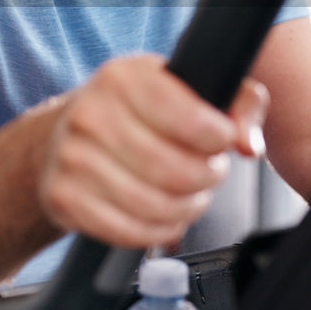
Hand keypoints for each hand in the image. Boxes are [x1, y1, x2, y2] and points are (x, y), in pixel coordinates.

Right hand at [38, 54, 269, 248]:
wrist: (67, 132)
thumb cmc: (136, 110)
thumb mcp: (185, 86)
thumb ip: (236, 101)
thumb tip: (247, 143)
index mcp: (123, 77)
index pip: (190, 119)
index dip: (219, 139)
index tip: (221, 141)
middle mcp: (90, 113)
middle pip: (175, 171)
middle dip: (206, 179)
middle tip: (210, 173)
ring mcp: (72, 157)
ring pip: (154, 206)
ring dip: (187, 209)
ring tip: (191, 195)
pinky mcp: (64, 197)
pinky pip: (128, 232)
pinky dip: (159, 232)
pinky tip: (166, 217)